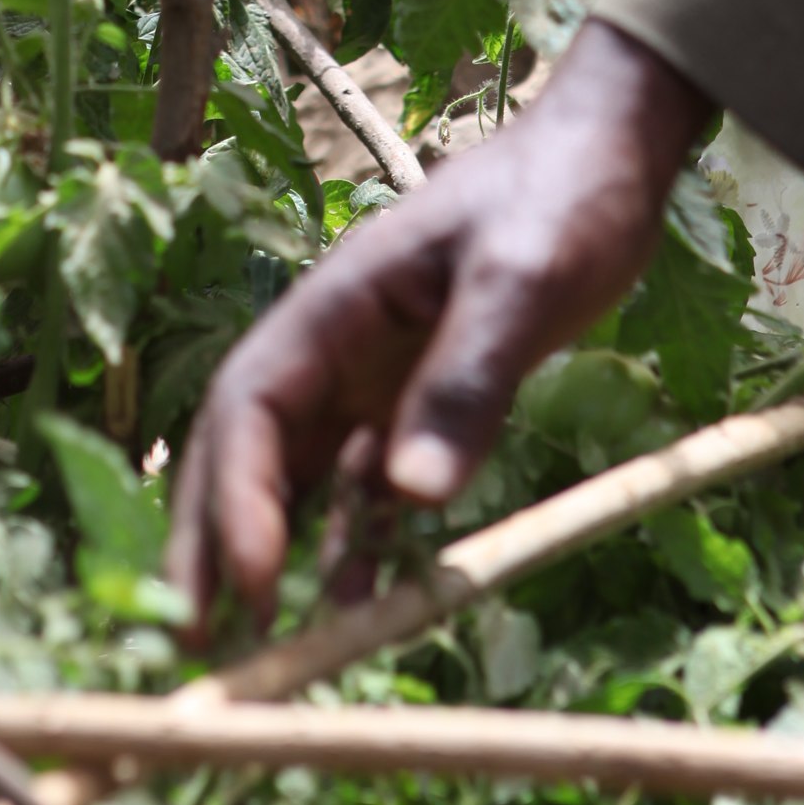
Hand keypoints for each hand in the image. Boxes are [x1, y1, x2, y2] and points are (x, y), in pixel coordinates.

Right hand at [165, 19, 708, 637]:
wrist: (611, 156)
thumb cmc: (561, 195)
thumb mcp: (523, 277)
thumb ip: (467, 378)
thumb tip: (410, 498)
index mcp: (335, 304)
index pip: (254, 406)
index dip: (239, 496)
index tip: (253, 584)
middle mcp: (336, 345)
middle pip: (248, 448)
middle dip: (213, 539)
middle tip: (193, 642)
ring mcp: (373, 375)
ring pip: (299, 474)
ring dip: (272, 552)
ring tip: (256, 648)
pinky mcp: (419, 399)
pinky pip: (368, 482)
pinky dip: (354, 540)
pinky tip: (361, 602)